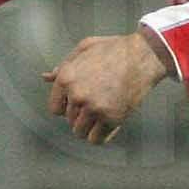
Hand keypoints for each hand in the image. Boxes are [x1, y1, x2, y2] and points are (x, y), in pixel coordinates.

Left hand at [45, 29, 168, 144]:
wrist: (143, 56)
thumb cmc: (114, 49)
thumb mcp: (84, 49)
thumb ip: (64, 65)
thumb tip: (46, 77)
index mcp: (66, 78)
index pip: (55, 109)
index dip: (67, 107)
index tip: (79, 104)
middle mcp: (77, 95)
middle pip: (69, 121)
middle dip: (81, 115)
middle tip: (97, 105)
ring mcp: (94, 108)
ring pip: (80, 132)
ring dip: (90, 128)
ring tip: (101, 116)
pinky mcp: (111, 118)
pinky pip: (97, 139)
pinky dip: (101, 136)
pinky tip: (108, 126)